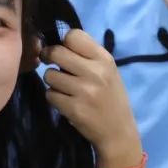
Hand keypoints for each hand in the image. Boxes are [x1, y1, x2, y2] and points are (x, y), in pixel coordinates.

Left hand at [41, 30, 138, 161]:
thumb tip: (58, 42)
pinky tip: (65, 102)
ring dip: (52, 81)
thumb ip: (87, 56)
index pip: (73, 35)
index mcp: (104, 59)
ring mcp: (84, 91)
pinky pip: (50, 95)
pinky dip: (54, 98)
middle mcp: (95, 72)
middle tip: (52, 64)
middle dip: (49, 57)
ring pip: (49, 75)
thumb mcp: (108, 71)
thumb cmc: (111, 98)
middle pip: (56, 52)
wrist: (118, 132)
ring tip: (64, 88)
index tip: (63, 50)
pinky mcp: (74, 109)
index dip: (63, 42)